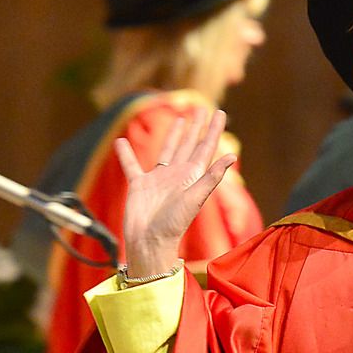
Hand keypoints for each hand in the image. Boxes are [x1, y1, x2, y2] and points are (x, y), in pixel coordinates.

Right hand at [114, 110, 235, 279]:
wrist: (149, 243)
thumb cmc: (173, 225)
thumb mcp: (195, 199)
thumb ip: (211, 178)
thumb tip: (232, 157)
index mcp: (191, 177)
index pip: (205, 148)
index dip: (213, 130)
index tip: (219, 112)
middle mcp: (176, 175)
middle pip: (188, 145)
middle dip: (195, 127)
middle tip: (201, 108)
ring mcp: (158, 179)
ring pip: (167, 150)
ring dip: (173, 135)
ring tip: (179, 119)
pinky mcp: (139, 185)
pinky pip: (132, 165)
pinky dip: (125, 154)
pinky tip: (120, 141)